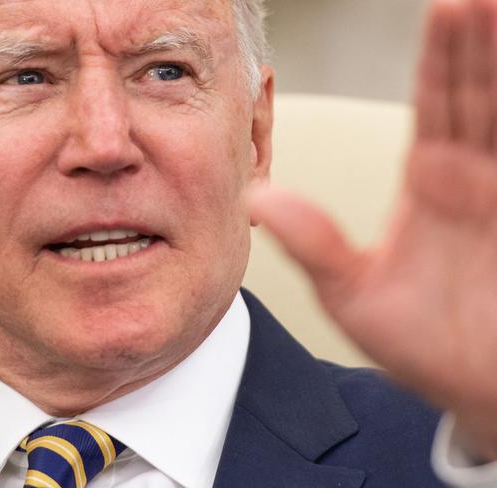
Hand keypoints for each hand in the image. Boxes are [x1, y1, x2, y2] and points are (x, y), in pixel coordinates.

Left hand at [249, 0, 496, 459]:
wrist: (474, 393)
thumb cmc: (419, 348)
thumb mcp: (353, 295)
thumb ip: (314, 243)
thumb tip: (258, 198)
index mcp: (430, 184)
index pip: (437, 103)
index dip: (442, 57)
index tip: (444, 7)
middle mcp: (473, 177)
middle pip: (482, 91)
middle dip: (484, 41)